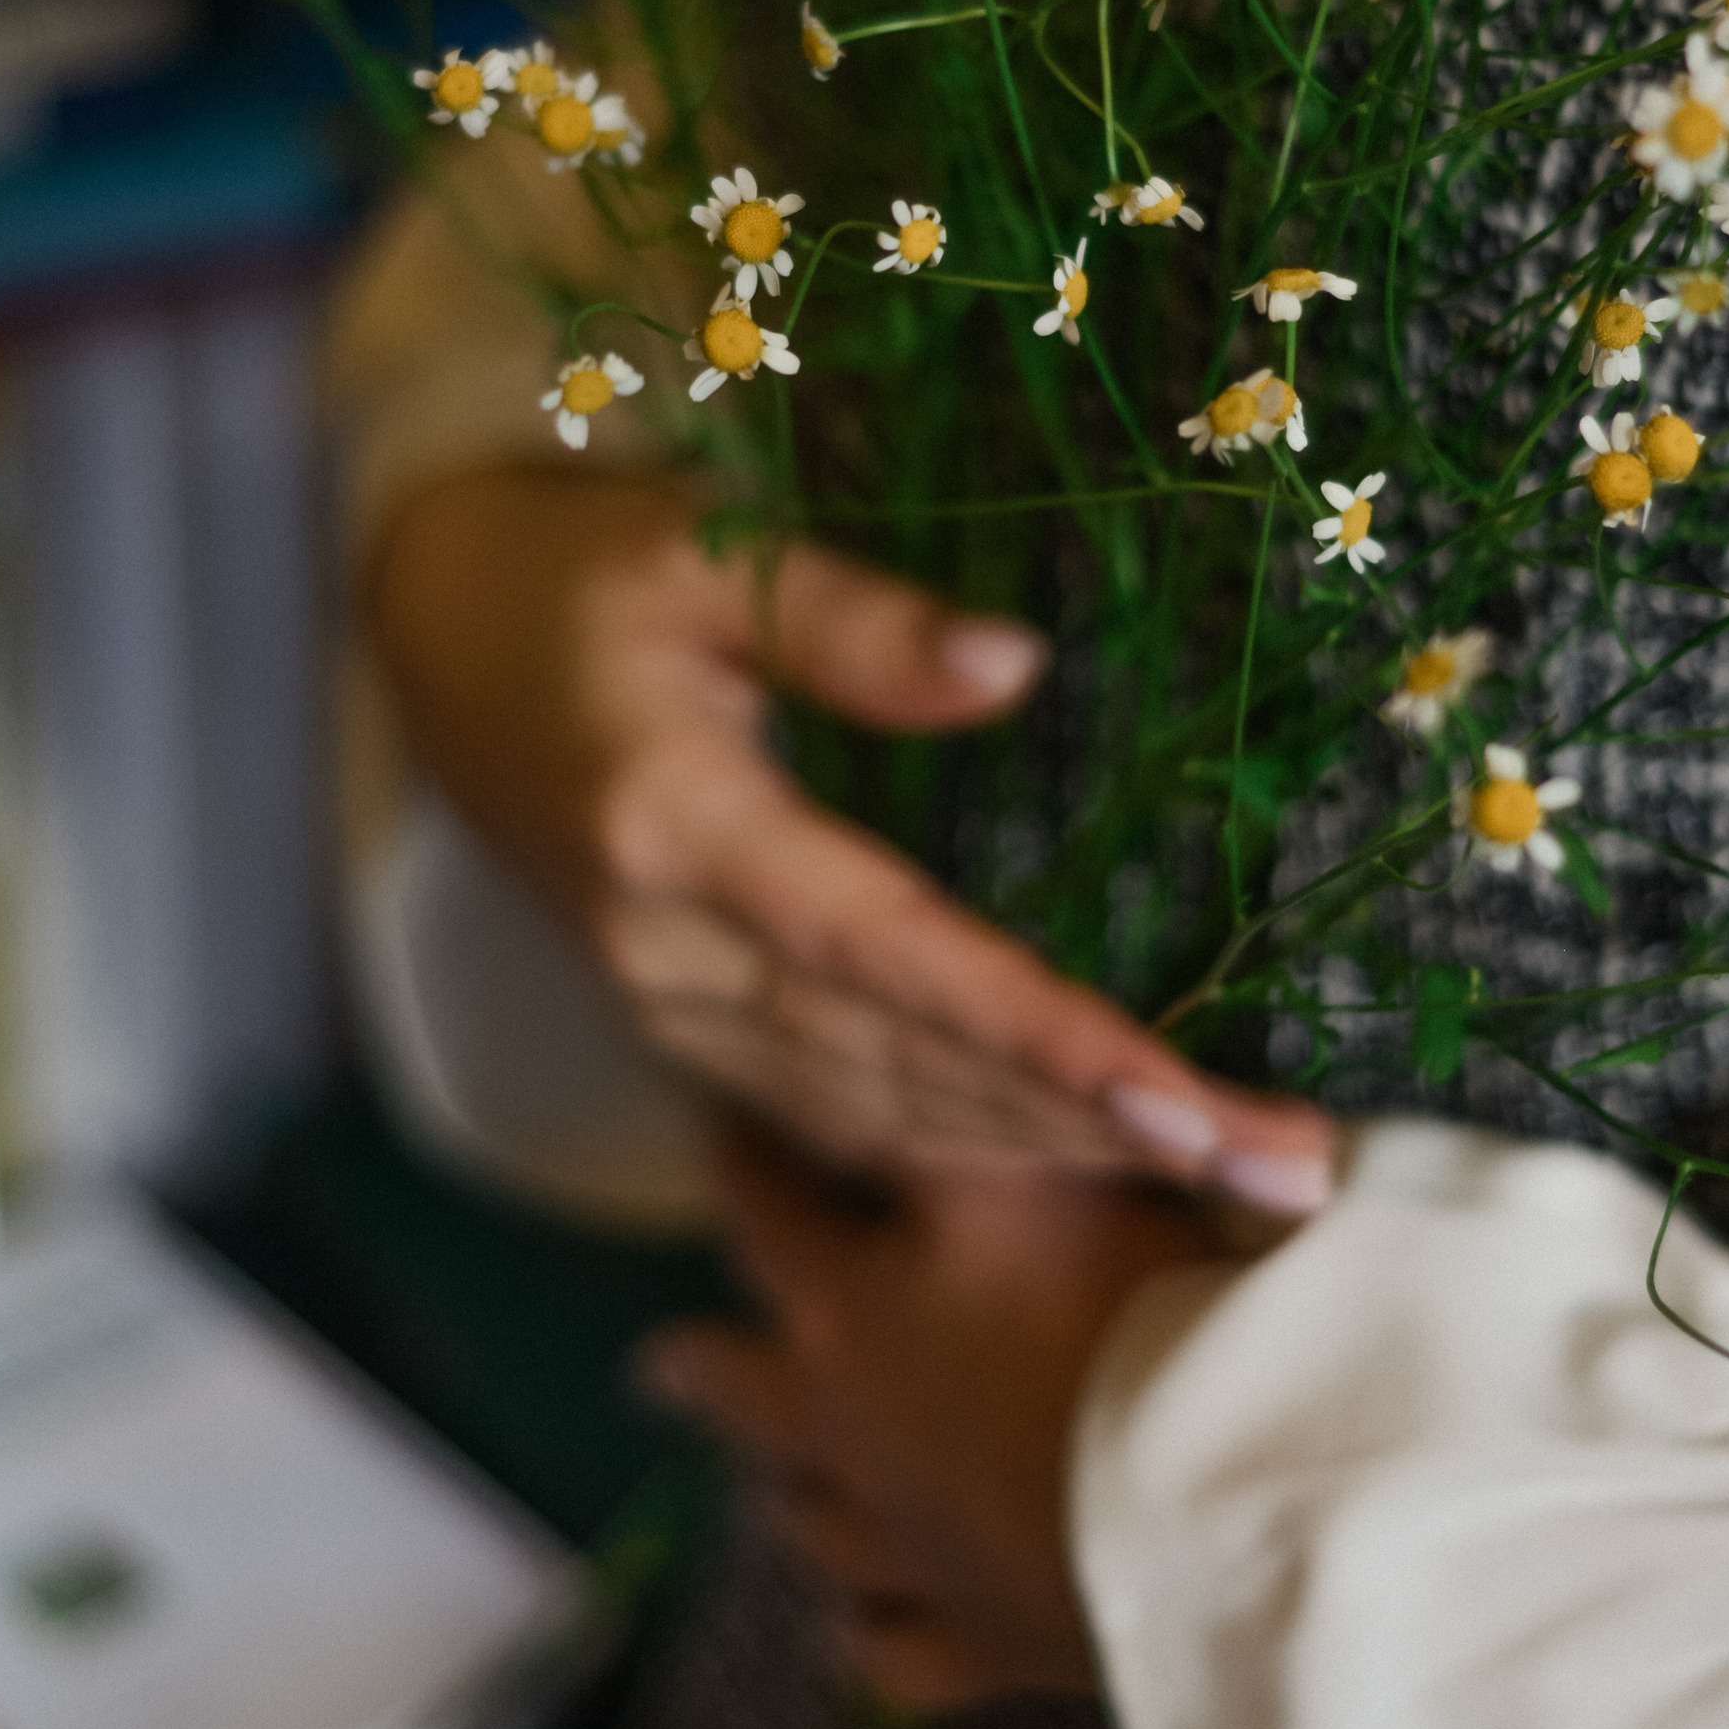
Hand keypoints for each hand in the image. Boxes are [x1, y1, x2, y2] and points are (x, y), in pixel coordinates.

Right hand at [368, 466, 1333, 1207]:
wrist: (436, 636)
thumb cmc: (581, 571)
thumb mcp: (703, 547)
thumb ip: (853, 617)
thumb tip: (1016, 670)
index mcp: (678, 830)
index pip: (890, 957)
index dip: (1041, 1037)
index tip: (1182, 1102)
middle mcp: (672, 953)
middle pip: (917, 1070)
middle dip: (1110, 1130)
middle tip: (1292, 1172)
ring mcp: (673, 1004)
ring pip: (890, 1115)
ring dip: (1066, 1157)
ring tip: (1240, 1181)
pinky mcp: (689, 1023)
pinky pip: (846, 1114)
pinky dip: (975, 1143)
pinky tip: (1095, 1169)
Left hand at [639, 1127, 1237, 1709]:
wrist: (1213, 1500)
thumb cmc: (1125, 1300)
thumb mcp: (1040, 1169)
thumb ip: (976, 1118)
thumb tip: (930, 1050)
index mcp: (845, 1303)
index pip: (761, 1212)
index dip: (738, 1164)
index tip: (717, 1134)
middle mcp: (842, 1430)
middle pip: (735, 1391)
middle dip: (698, 1363)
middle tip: (662, 1360)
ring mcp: (900, 1550)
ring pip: (803, 1522)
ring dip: (784, 1492)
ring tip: (771, 1487)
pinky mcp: (974, 1643)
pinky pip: (885, 1650)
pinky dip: (865, 1630)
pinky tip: (856, 1627)